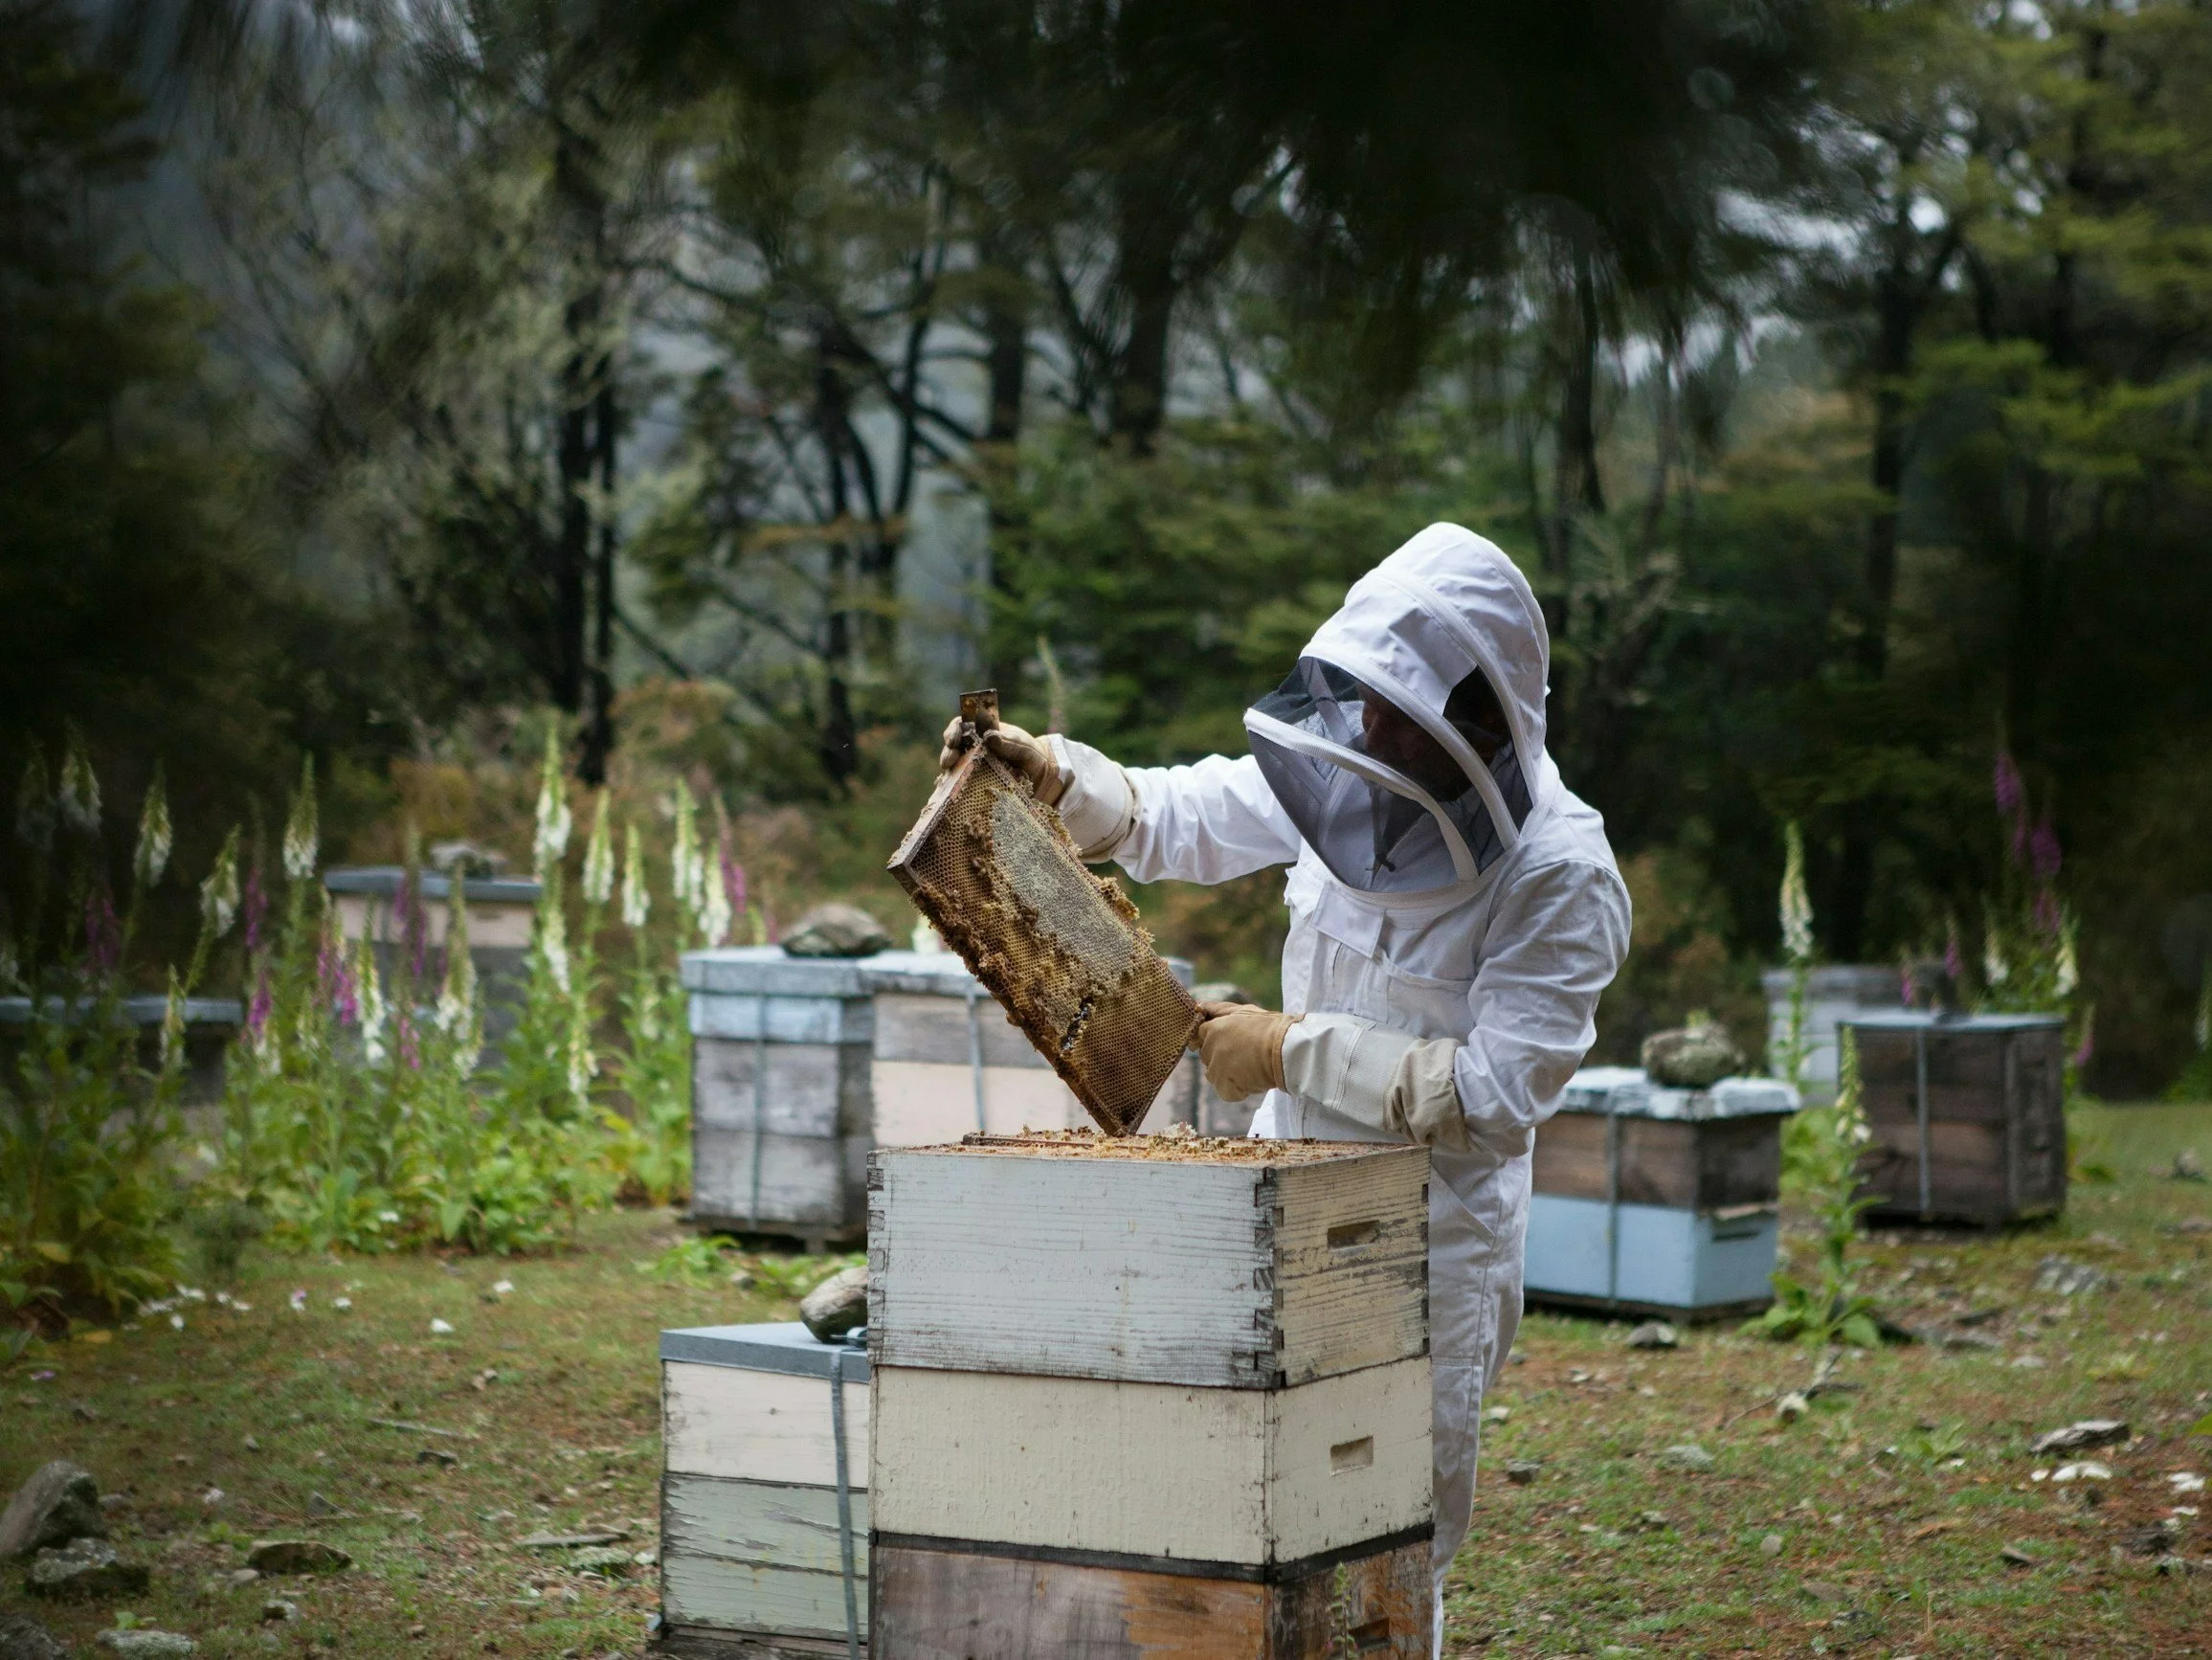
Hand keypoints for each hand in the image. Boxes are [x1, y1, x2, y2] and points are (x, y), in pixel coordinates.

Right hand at [938, 716, 1064, 804]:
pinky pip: (960, 782)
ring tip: (950, 772)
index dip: (954, 730)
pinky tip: (953, 787)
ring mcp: (974, 766)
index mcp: (985, 733)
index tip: (953, 740)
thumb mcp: (1024, 748)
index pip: (962, 725)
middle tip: (949, 761)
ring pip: (953, 765)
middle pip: (953, 746)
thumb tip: (989, 737)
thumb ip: (1009, 742)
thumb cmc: (1032, 756)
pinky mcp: (975, 783)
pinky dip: (954, 784)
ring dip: (949, 768)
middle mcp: (975, 748)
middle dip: (948, 751)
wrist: (1041, 778)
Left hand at [1196, 1000, 1298, 1101]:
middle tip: (1244, 1054)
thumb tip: (1198, 1007)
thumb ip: (1218, 1009)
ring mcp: (1217, 1070)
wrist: (1288, 1049)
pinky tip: (1251, 1079)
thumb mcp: (1243, 1011)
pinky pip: (1224, 1091)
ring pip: (1214, 1075)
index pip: (1200, 1037)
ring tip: (1249, 1066)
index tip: (1230, 1042)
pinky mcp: (1226, 1088)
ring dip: (1227, 1074)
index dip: (1214, 1039)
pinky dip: (1236, 1089)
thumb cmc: (1269, 1027)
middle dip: (1221, 1056)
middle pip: (1206, 1057)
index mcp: (1213, 1029)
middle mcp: (1211, 1049)